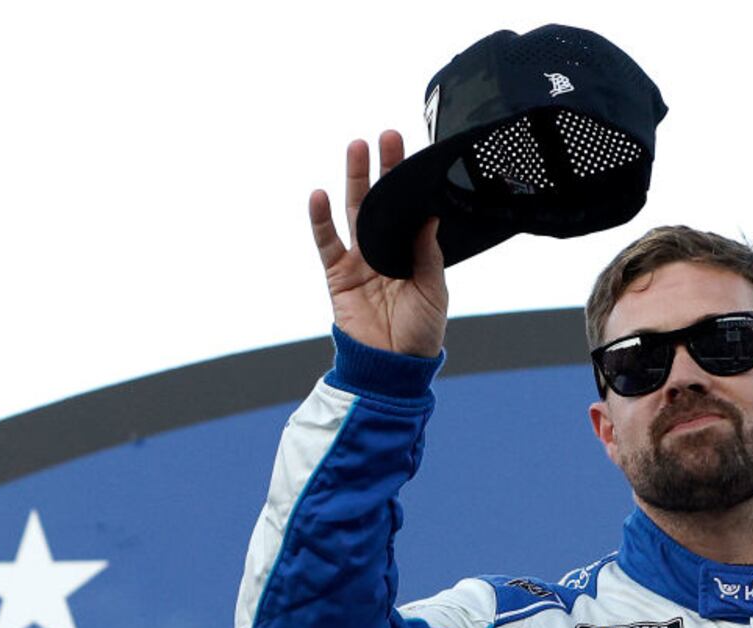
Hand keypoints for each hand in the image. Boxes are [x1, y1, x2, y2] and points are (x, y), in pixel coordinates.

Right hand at [309, 130, 447, 356]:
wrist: (393, 368)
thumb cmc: (420, 333)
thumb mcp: (433, 290)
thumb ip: (427, 252)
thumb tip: (431, 213)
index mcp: (412, 253)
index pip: (410, 209)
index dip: (410, 183)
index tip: (415, 153)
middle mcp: (385, 251)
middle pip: (381, 201)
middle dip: (383, 168)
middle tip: (386, 136)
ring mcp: (360, 260)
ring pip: (354, 212)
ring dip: (354, 179)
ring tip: (356, 148)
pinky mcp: (338, 275)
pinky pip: (326, 242)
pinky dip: (319, 219)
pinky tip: (319, 194)